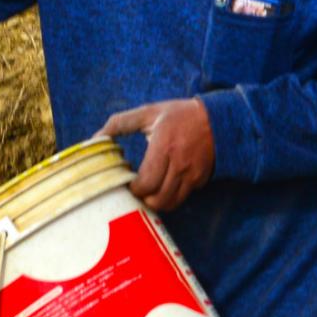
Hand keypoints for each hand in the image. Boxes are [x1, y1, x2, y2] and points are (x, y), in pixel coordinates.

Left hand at [97, 96, 215, 213]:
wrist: (220, 119)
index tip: (126, 182)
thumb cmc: (180, 115)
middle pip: (157, 199)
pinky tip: (163, 186)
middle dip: (141, 198)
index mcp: (165, 147)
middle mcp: (180, 164)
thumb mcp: (149, 113)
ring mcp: (193, 175)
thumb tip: (95, 137)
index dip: (132, 188)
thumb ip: (120, 123)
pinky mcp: (201, 180)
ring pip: (170, 204)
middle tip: (134, 190)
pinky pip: (182, 198)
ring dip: (155, 202)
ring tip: (147, 191)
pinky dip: (170, 197)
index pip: (146, 183)